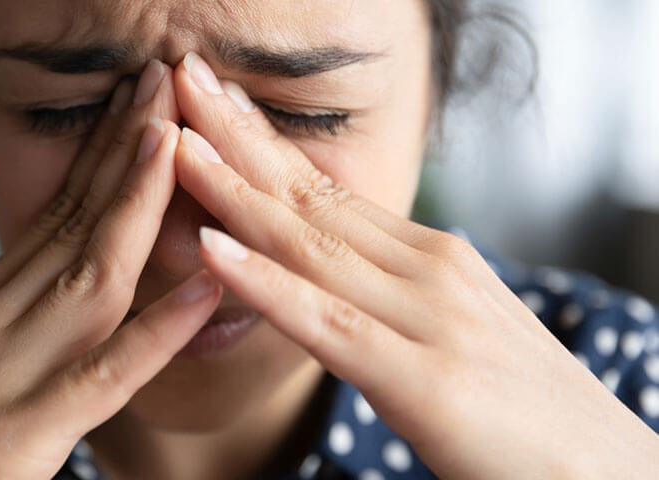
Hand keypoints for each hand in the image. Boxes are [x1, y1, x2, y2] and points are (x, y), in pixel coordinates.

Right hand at [0, 61, 222, 479]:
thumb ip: (6, 321)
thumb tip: (61, 284)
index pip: (52, 213)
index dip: (101, 155)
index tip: (138, 105)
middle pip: (71, 222)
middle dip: (124, 150)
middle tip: (163, 82)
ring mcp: (0, 371)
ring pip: (88, 274)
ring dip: (136, 203)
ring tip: (178, 141)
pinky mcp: (16, 432)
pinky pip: (102, 374)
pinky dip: (156, 330)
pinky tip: (202, 288)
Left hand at [170, 52, 658, 478]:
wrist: (611, 478)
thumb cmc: (524, 416)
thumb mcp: (450, 334)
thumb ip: (390, 300)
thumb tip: (330, 277)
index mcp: (431, 260)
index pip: (328, 191)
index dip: (263, 145)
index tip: (211, 103)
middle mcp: (428, 270)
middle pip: (311, 196)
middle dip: (236, 136)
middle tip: (180, 80)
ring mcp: (428, 317)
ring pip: (308, 243)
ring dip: (232, 188)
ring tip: (175, 142)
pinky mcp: (425, 379)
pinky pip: (326, 321)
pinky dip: (264, 281)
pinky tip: (210, 247)